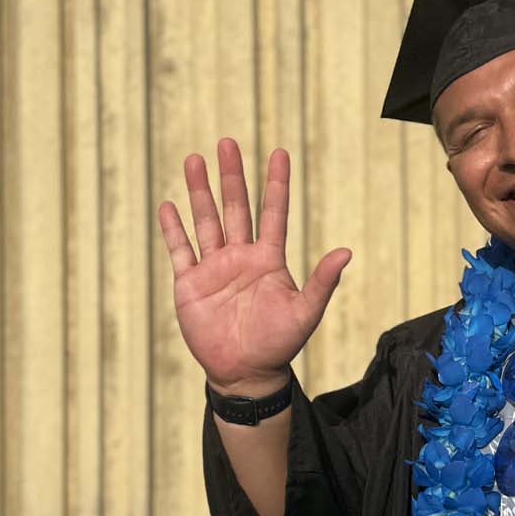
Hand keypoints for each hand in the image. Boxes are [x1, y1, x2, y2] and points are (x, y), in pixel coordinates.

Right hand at [157, 140, 350, 391]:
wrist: (245, 373)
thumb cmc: (279, 345)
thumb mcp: (305, 312)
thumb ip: (322, 281)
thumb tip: (346, 251)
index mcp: (268, 259)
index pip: (272, 212)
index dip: (275, 183)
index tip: (279, 152)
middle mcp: (240, 257)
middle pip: (234, 207)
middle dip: (231, 175)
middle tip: (227, 142)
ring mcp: (214, 268)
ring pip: (205, 221)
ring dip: (199, 192)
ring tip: (195, 159)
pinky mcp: (190, 285)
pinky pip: (180, 251)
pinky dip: (174, 230)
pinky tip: (168, 206)